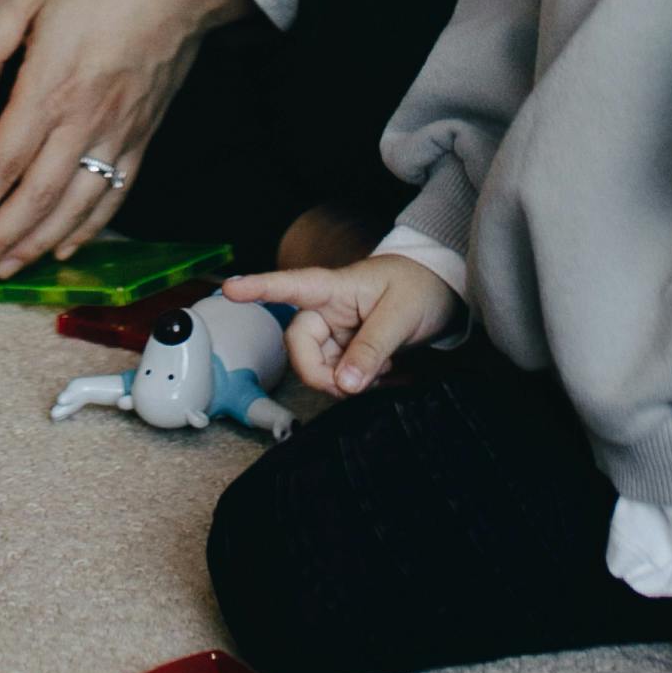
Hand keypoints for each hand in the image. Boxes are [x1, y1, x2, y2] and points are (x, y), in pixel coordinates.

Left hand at [0, 0, 251, 279]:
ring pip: (74, 208)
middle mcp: (85, 121)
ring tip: (6, 270)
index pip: (4, 163)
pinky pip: (112, 195)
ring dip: (37, 245)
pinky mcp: (142, 135)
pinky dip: (87, 229)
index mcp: (51, 86)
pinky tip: (66, 246)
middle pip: (36, 199)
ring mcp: (118, 133)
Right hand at [224, 252, 455, 398]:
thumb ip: (372, 349)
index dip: (258, 288)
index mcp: (333, 287)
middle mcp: (327, 310)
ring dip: (348, 382)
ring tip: (387, 368)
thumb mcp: (401, 315)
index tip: (229, 289)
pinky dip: (361, 384)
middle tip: (360, 383)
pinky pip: (339, 378)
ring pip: (319, 369)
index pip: (290, 286)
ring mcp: (335, 333)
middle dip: (323, 375)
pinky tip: (387, 373)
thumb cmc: (419, 287)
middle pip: (299, 348)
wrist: (441, 292)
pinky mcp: (347, 352)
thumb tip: (344, 386)